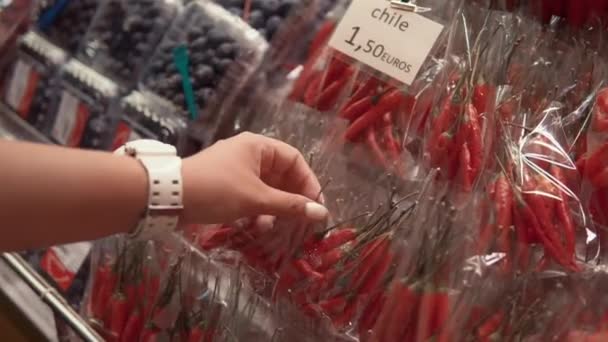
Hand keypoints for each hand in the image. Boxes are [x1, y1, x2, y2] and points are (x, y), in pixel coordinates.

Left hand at [180, 132, 327, 223]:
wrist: (167, 196)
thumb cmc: (216, 190)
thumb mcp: (256, 199)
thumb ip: (290, 206)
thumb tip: (322, 213)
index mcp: (258, 146)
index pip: (294, 160)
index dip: (308, 182)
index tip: (316, 205)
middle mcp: (249, 154)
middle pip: (281, 175)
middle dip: (291, 199)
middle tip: (300, 221)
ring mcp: (235, 170)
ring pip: (266, 188)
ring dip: (274, 208)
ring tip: (275, 227)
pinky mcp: (224, 186)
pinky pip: (250, 196)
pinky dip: (257, 210)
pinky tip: (257, 227)